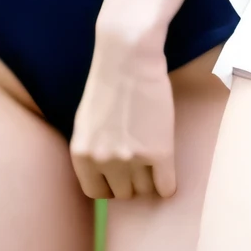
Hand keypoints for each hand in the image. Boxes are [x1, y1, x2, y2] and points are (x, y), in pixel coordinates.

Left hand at [69, 11, 176, 201]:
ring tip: (153, 160)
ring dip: (150, 179)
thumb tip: (104, 177)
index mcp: (81, 156)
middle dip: (131, 179)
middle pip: (123, 193)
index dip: (110, 184)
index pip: (96, 193)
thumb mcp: (85, 123)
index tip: (119, 173)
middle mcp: (104, 161)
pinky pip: (166, 187)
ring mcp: (132, 158)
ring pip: (145, 190)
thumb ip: (91, 152)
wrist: (129, 58)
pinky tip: (167, 171)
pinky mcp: (160, 152)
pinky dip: (168, 184)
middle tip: (139, 161)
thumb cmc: (107, 83)